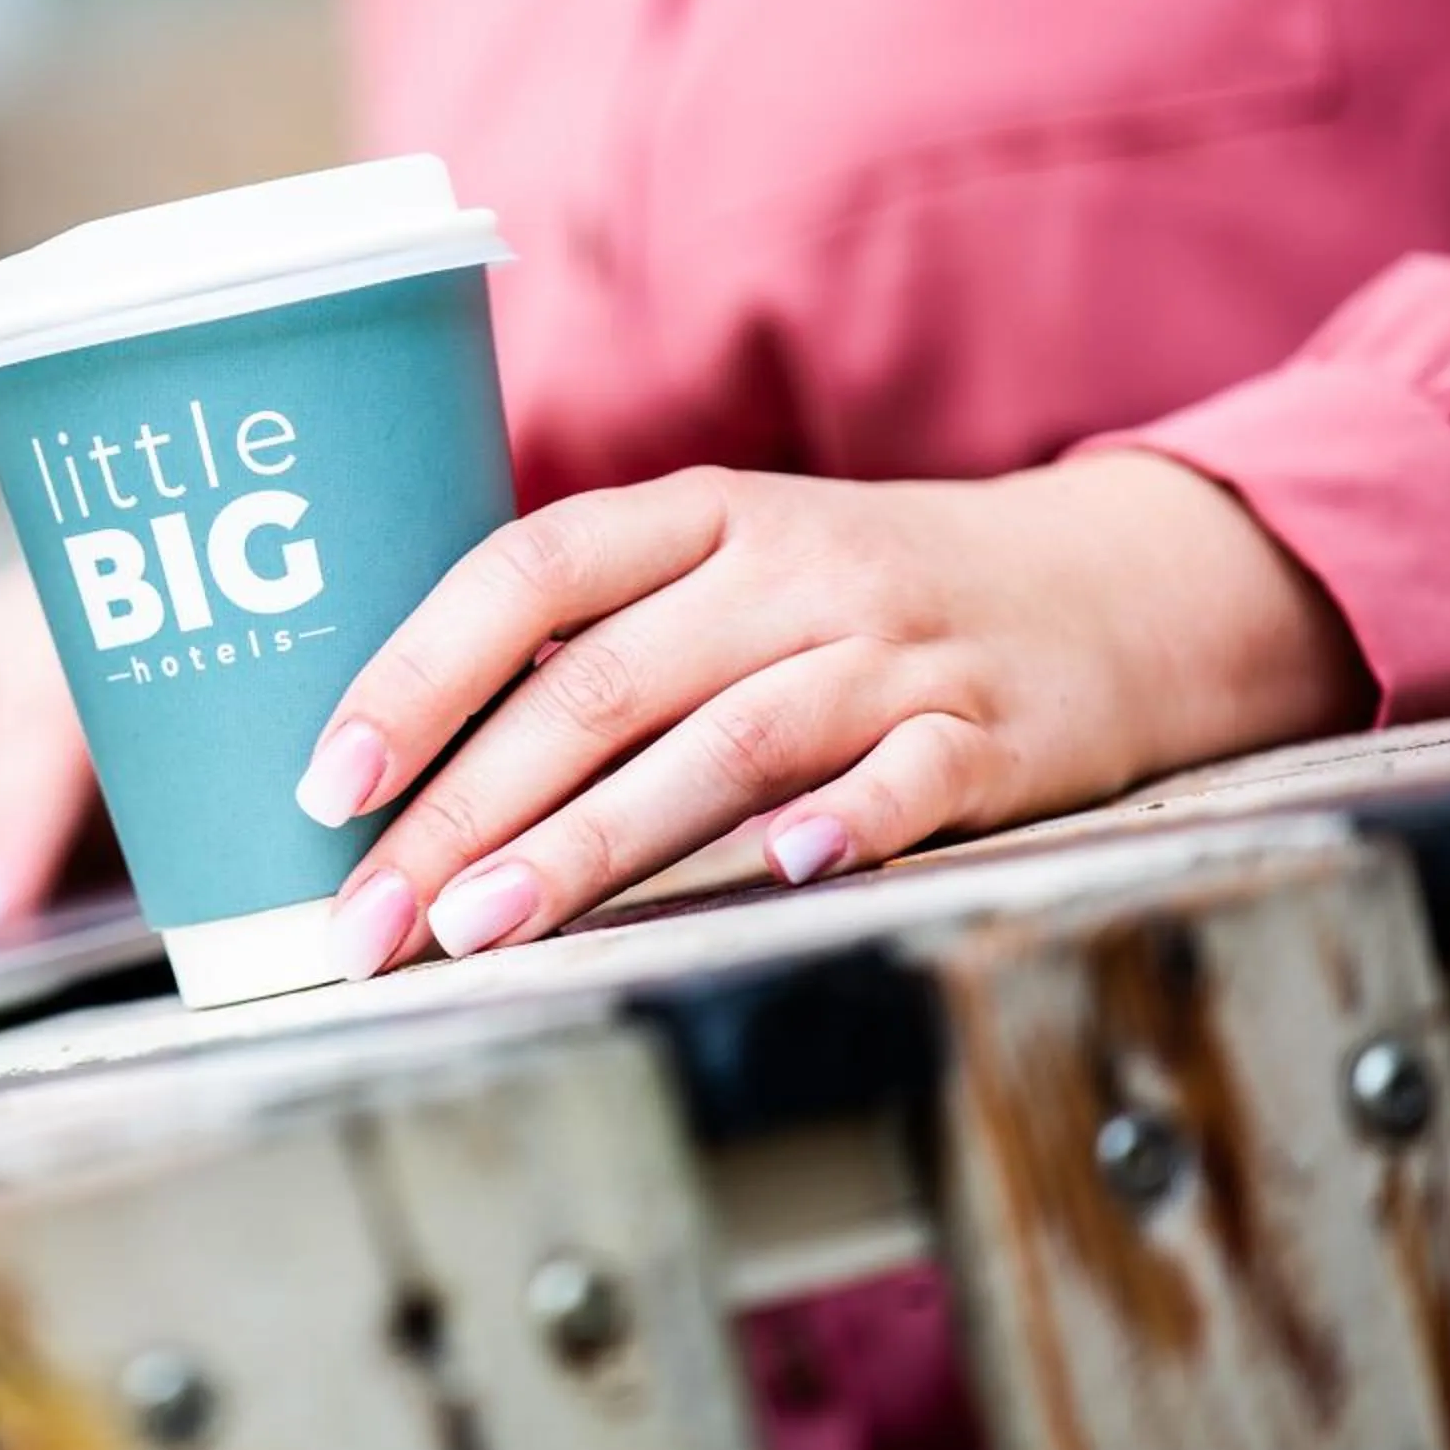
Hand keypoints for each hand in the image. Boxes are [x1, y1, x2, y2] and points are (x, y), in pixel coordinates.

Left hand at [304, 454, 1373, 977]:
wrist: (1122, 583)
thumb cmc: (864, 598)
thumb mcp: (731, 565)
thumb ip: (593, 632)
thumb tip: (399, 759)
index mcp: (700, 519)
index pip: (524, 571)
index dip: (417, 673)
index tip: (327, 780)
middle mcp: (788, 572)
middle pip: (597, 688)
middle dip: (462, 815)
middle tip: (365, 922)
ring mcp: (894, 653)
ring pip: (722, 745)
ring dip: (590, 845)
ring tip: (480, 930)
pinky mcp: (995, 736)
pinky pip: (910, 780)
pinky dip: (844, 823)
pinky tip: (776, 873)